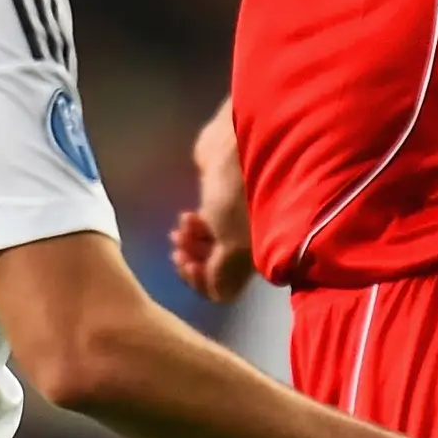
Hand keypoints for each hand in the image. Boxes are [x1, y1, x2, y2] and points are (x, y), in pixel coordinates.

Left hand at [170, 102, 253, 302]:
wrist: (238, 142)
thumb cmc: (240, 198)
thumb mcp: (234, 247)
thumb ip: (221, 278)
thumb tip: (215, 296)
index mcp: (258, 255)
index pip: (225, 289)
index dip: (202, 283)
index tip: (189, 265)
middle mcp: (247, 243)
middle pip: (213, 268)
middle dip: (192, 261)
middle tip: (180, 248)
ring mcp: (234, 221)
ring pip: (205, 247)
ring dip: (188, 243)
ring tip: (183, 227)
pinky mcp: (221, 200)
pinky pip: (202, 226)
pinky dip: (191, 227)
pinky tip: (186, 217)